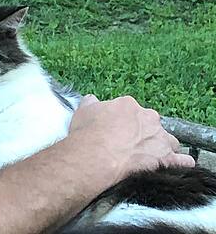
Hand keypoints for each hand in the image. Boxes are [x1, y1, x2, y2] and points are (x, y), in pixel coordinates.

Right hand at [69, 94, 194, 183]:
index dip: (124, 121)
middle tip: (130, 142)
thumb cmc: (89, 134)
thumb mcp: (83, 111)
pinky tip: (178, 164)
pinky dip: (181, 162)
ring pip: (168, 140)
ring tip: (151, 155)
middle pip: (151, 123)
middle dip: (144, 131)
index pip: (131, 110)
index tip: (117, 129)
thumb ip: (91, 103)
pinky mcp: (167, 159)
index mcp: (128, 104)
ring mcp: (159, 138)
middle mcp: (148, 118)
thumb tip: (92, 100)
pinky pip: (182, 160)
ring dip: (162, 146)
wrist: (97, 156)